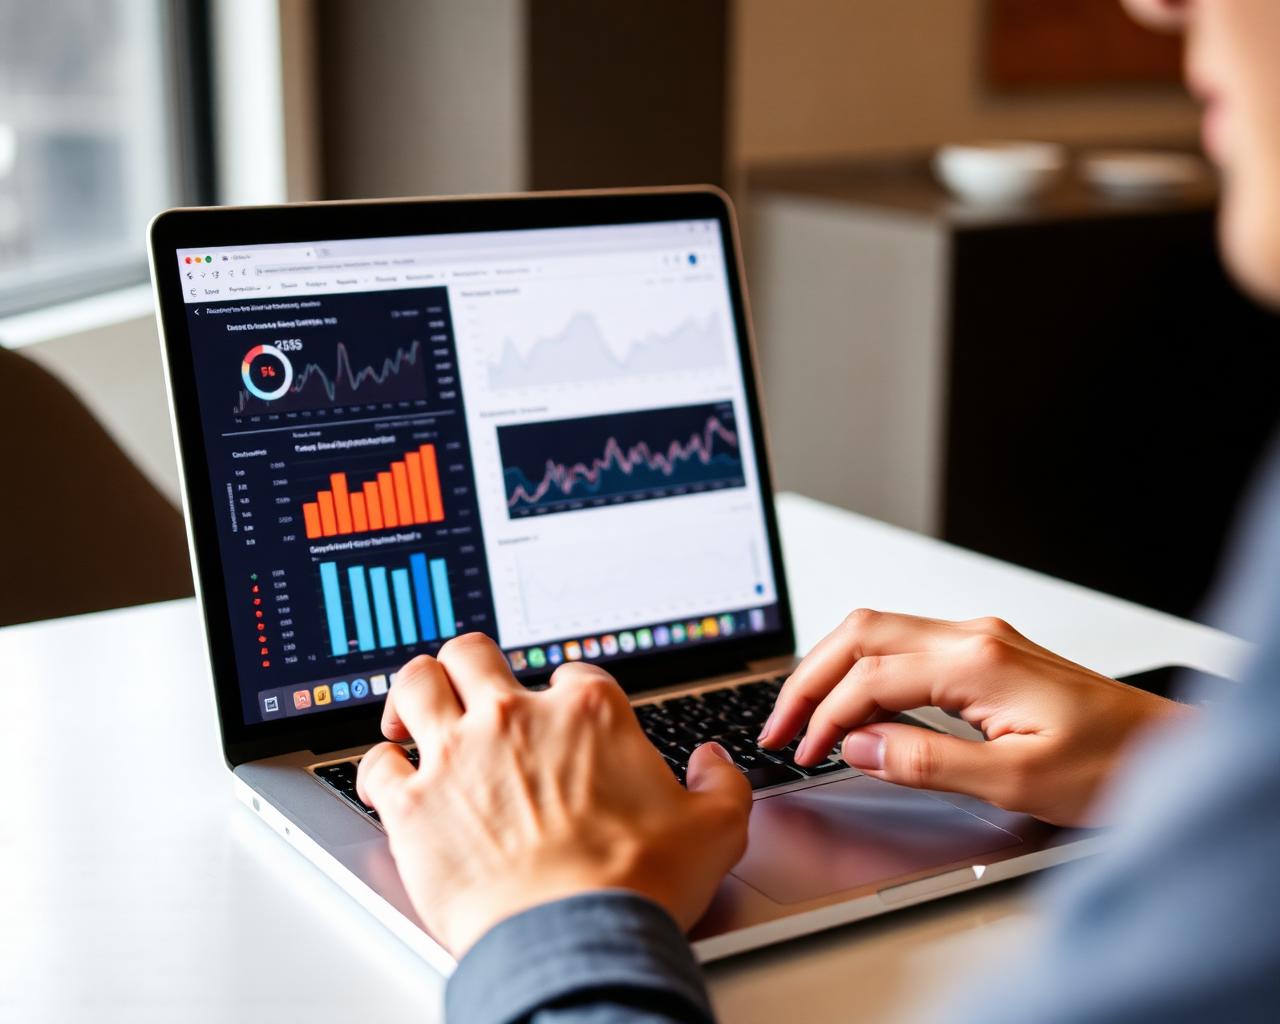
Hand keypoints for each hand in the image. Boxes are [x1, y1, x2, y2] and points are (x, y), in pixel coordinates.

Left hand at [356, 634, 750, 955]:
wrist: (576, 938)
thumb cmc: (640, 885)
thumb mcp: (716, 828)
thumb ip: (721, 782)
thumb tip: (714, 761)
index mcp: (587, 712)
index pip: (569, 673)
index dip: (566, 693)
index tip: (561, 716)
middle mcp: (515, 717)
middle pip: (473, 652)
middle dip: (471, 666)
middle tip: (472, 690)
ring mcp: (457, 754)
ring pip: (414, 683)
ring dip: (412, 692)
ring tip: (412, 712)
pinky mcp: (413, 803)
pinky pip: (376, 763)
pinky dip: (380, 767)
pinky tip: (391, 780)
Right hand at [758, 610, 1192, 826]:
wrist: (1168, 752)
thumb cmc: (1112, 765)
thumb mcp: (1016, 781)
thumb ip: (927, 761)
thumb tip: (858, 747)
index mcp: (976, 661)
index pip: (870, 678)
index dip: (825, 717)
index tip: (802, 752)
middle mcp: (972, 636)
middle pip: (860, 634)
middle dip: (808, 678)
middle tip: (778, 725)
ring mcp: (977, 639)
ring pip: (876, 632)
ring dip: (830, 670)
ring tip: (802, 715)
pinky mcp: (983, 653)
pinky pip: (902, 647)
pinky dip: (863, 672)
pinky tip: (854, 705)